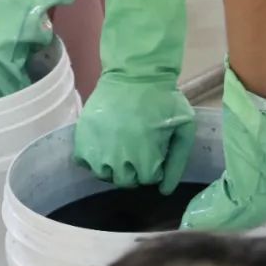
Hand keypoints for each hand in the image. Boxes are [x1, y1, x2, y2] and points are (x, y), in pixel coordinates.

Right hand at [74, 74, 195, 193]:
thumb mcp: (183, 130)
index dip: (153, 167)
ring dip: (112, 166)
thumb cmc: (162, 101)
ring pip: (103, 174)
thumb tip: (164, 191)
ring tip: (119, 148)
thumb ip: (177, 163)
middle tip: (137, 150)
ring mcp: (98, 148)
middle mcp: (119, 159)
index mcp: (145, 159)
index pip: (147, 180)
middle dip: (134, 170)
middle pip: (124, 181)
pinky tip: (102, 145)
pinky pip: (83, 161)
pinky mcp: (82, 137)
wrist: (134, 73)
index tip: (154, 151)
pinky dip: (91, 158)